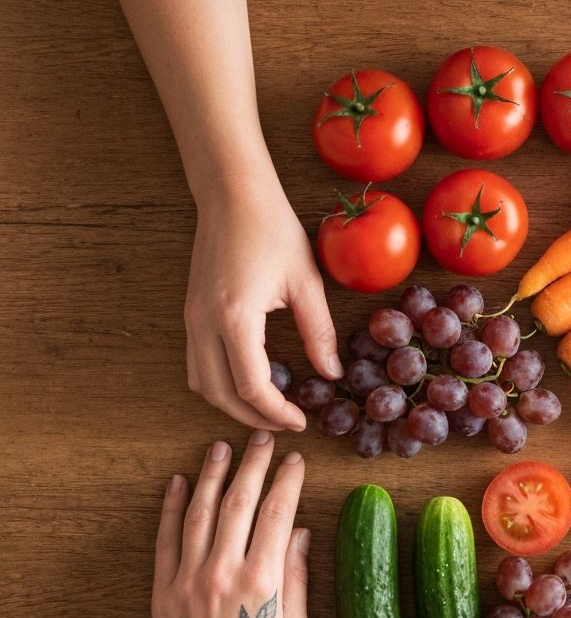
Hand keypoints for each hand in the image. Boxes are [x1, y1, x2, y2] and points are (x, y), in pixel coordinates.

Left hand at [152, 433, 309, 617]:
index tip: (295, 461)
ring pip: (199, 513)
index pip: (278, 514)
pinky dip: (170, 508)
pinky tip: (176, 483)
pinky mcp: (162, 591)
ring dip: (211, 476)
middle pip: (239, 503)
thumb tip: (299, 533)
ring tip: (220, 448)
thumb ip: (297, 576)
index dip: (287, 482)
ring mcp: (188, 579)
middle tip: (261, 439)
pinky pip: (166, 539)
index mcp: (263, 581)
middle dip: (253, 466)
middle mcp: (223, 572)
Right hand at [185, 181, 340, 430]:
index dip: (277, 411)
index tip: (302, 420)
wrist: (232, 194)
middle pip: (219, 394)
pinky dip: (219, 384)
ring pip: (201, 383)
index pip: (251, 386)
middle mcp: (203, 323)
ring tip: (268, 409)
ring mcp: (191, 318)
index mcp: (234, 317)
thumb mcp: (306, 282)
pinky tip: (249, 382)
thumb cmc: (272, 230)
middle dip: (252, 417)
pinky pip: (197, 364)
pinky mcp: (190, 312)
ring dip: (231, 404)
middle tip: (287, 424)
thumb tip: (332, 373)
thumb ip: (318, 332)